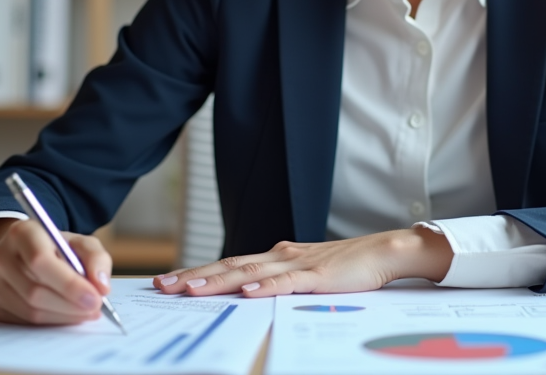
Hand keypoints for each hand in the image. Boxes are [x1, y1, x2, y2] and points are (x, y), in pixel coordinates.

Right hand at [0, 218, 113, 324]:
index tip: (95, 298)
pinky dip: (49, 322)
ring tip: (84, 312)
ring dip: (62, 316)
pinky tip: (64, 314)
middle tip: (95, 309)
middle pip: (34, 290)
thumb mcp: (80, 243)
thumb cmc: (56, 248)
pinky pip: (21, 322)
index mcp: (21, 232)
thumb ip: (96, 258)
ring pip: (29, 310)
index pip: (40, 260)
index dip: (69, 283)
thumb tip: (101, 286)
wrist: (25, 254)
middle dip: (70, 305)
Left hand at [152, 227, 452, 298]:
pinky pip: (288, 282)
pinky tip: (247, 292)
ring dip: (218, 280)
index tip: (169, 281)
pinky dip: (265, 287)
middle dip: (194, 276)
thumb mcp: (305, 275)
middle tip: (162, 285)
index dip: (198, 272)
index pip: (229, 265)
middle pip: (229, 266)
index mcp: (276, 257)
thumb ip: (279, 282)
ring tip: (191, 288)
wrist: (383, 251)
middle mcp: (280, 256)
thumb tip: (249, 294)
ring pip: (250, 273)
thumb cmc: (347, 266)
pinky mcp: (318, 275)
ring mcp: (298, 264)